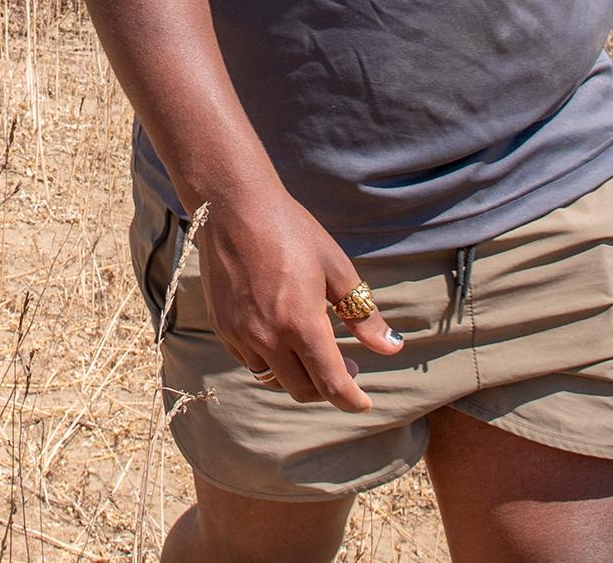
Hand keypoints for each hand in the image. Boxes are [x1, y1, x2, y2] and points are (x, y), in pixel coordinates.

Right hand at [196, 193, 402, 411]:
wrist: (234, 208)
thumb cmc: (292, 231)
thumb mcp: (336, 268)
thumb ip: (363, 314)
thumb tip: (391, 347)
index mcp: (301, 324)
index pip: (331, 384)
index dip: (352, 400)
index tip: (364, 403)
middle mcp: (268, 337)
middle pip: (302, 390)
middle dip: (328, 389)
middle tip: (348, 368)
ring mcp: (240, 334)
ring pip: (273, 379)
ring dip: (298, 376)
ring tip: (314, 352)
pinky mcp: (222, 326)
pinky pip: (250, 360)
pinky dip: (271, 360)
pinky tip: (282, 336)